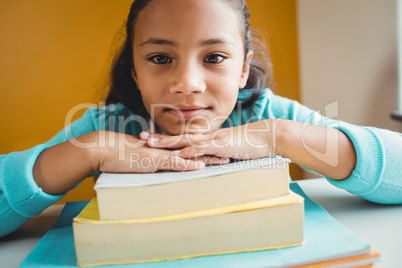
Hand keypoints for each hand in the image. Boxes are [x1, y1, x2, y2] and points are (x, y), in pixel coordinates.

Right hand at [94, 131, 228, 172]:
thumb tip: (157, 166)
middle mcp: (165, 149)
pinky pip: (173, 163)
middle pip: (194, 150)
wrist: (101, 149)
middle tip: (231, 153)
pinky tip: (199, 166)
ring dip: (207, 158)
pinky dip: (187, 165)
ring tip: (225, 160)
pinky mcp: (152, 160)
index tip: (219, 151)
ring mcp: (160, 154)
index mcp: (164, 149)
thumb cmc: (117, 155)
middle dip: (213, 152)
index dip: (204, 150)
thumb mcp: (138, 159)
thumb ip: (150, 161)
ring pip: (189, 155)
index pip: (188, 149)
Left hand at [140, 120, 279, 160]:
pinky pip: (204, 149)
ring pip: (186, 141)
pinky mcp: (222, 146)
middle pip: (179, 137)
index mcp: (207, 138)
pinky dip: (190, 152)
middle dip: (159, 138)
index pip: (183, 138)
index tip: (150, 138)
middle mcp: (207, 137)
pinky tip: (179, 154)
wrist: (267, 137)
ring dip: (169, 143)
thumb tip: (204, 160)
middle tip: (141, 137)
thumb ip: (215, 153)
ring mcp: (213, 140)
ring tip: (151, 144)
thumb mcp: (228, 150)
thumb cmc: (248, 144)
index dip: (166, 138)